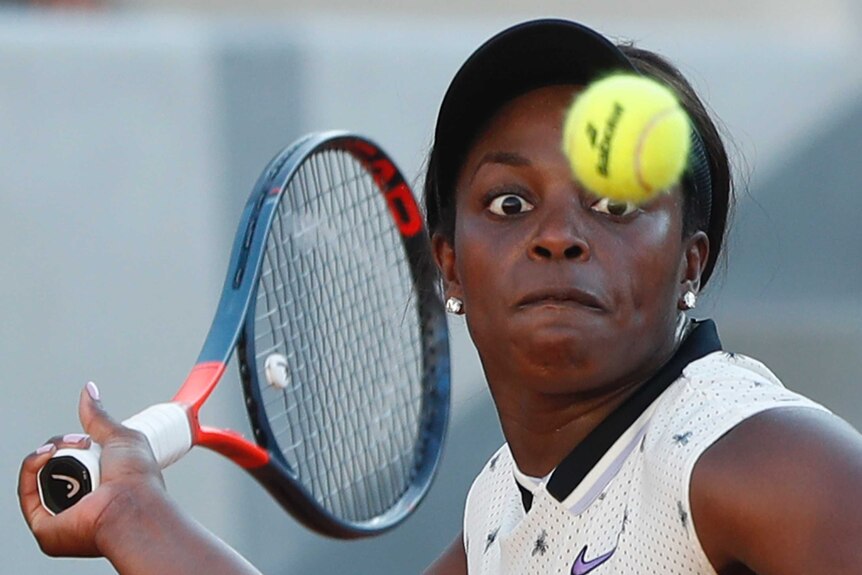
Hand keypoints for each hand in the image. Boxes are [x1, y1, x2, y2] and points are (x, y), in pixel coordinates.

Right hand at [18, 382, 166, 556]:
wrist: (133, 503)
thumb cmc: (139, 479)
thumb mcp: (120, 437)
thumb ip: (99, 417)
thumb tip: (89, 391)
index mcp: (99, 485)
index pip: (72, 461)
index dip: (71, 444)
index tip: (86, 438)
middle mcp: (80, 502)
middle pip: (53, 466)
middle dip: (58, 447)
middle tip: (80, 443)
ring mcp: (62, 515)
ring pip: (38, 477)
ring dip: (45, 455)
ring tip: (63, 450)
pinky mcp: (46, 526)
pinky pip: (26, 493)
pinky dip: (30, 470)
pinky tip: (44, 456)